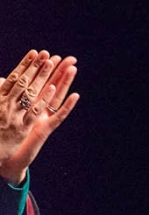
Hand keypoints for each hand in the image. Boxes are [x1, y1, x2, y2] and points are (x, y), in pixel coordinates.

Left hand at [0, 50, 79, 184]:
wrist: (4, 160)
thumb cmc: (2, 138)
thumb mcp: (0, 112)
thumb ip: (2, 96)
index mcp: (26, 106)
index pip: (36, 83)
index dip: (42, 69)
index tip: (47, 55)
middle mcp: (37, 110)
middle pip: (50, 86)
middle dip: (58, 71)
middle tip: (69, 58)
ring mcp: (43, 119)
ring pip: (56, 97)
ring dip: (65, 83)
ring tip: (73, 69)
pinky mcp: (45, 130)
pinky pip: (58, 116)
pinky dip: (67, 106)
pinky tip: (76, 96)